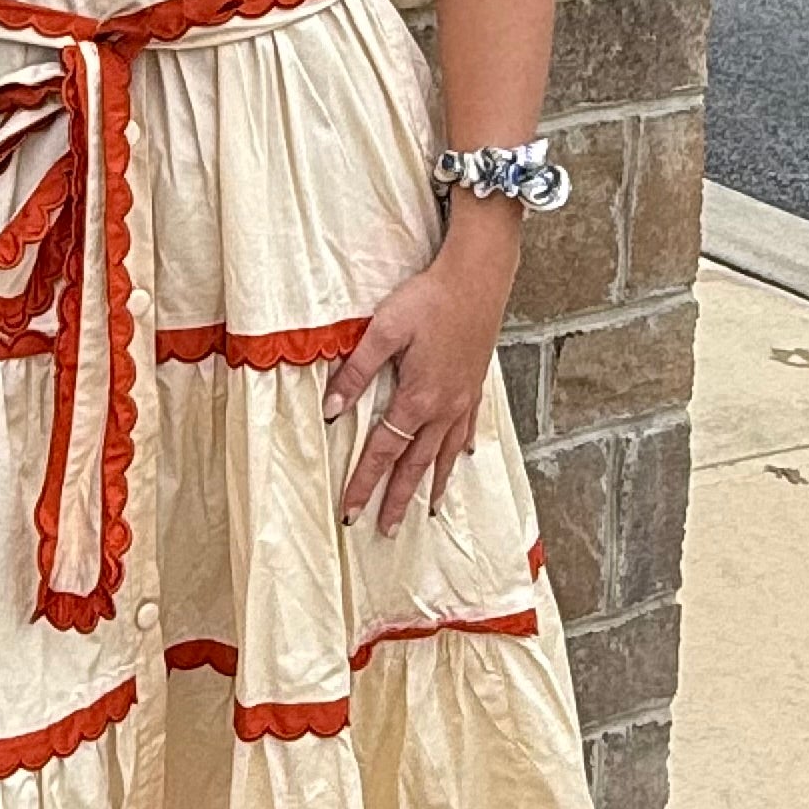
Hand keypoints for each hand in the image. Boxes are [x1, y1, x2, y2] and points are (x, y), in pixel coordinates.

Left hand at [321, 238, 513, 533]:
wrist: (478, 278)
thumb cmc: (429, 299)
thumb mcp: (383, 330)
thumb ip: (357, 371)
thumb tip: (330, 408)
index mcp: (417, 399)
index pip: (383, 452)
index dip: (364, 483)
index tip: (351, 511)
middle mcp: (443, 408)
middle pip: (416, 464)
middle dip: (398, 498)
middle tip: (385, 529)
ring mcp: (463, 399)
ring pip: (445, 454)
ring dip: (433, 484)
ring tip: (428, 511)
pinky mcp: (475, 386)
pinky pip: (467, 429)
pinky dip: (460, 451)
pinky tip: (462, 459)